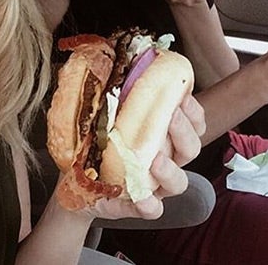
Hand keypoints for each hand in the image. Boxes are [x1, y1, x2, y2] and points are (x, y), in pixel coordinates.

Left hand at [78, 94, 204, 221]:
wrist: (74, 178)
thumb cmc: (97, 140)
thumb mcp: (107, 112)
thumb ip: (121, 90)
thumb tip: (124, 57)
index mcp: (163, 136)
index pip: (193, 124)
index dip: (193, 111)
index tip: (182, 95)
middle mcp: (165, 160)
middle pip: (190, 149)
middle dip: (184, 131)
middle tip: (170, 116)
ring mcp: (153, 185)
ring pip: (178, 182)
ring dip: (171, 170)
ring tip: (156, 159)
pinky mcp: (135, 205)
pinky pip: (152, 210)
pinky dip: (150, 205)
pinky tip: (142, 196)